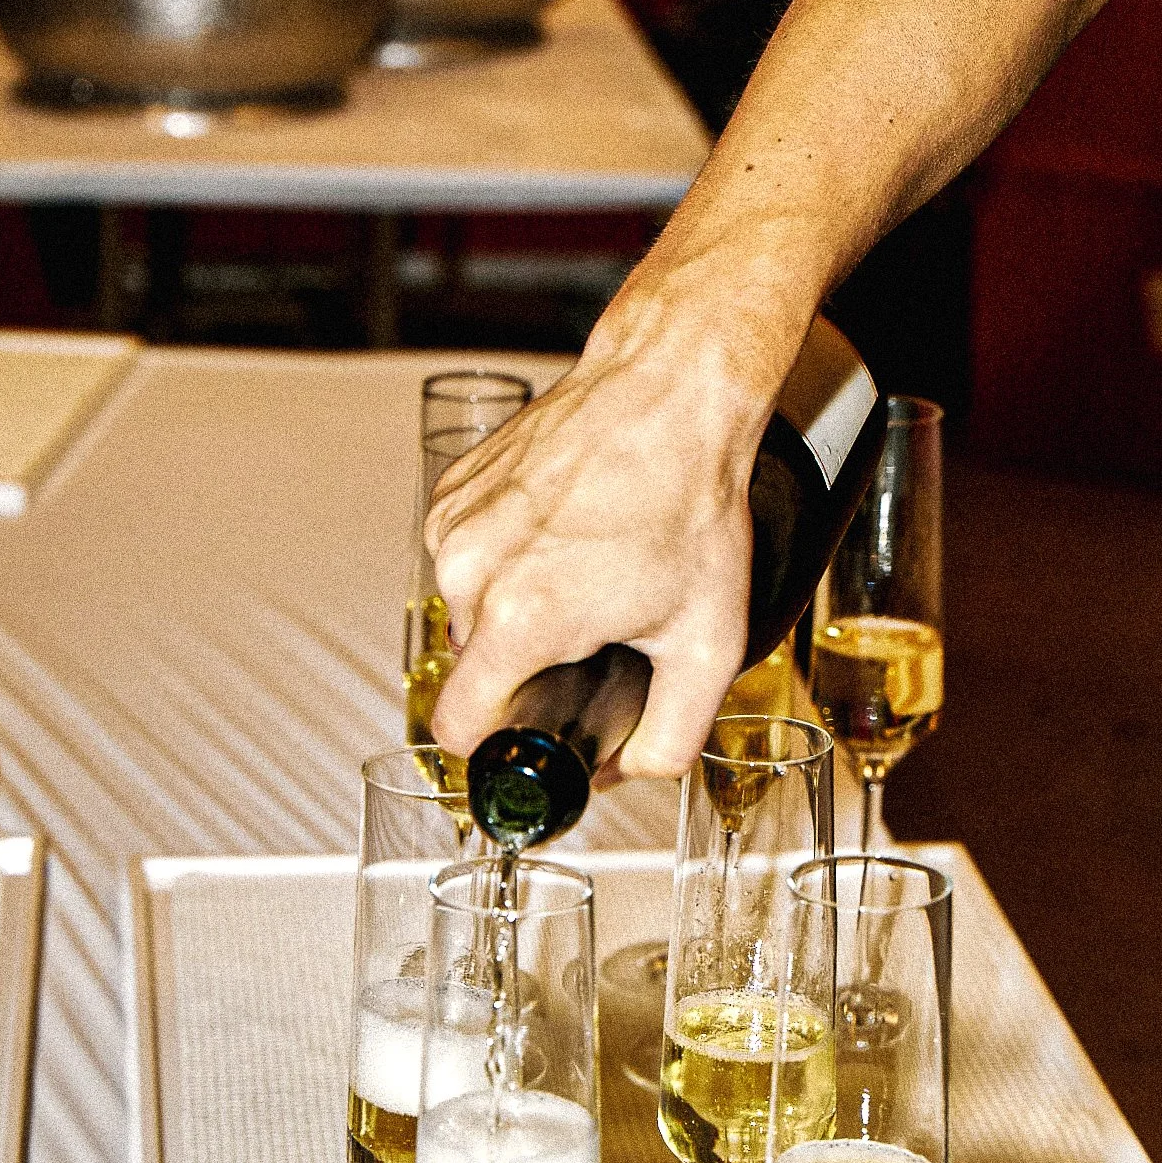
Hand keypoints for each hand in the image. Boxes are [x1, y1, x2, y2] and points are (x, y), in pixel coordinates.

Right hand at [424, 318, 772, 779]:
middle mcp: (470, 570)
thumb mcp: (708, 642)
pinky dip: (504, 557)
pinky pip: (463, 557)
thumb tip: (629, 770)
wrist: (669, 392)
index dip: (496, 743)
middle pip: (473, 667)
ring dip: (513, 605)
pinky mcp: (453, 489)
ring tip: (579, 567)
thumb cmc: (689, 500)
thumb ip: (671, 735)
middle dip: (524, 663)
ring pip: (466, 609)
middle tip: (590, 625)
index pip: (456, 728)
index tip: (528, 729)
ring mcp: (454, 524)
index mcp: (522, 619)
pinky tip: (558, 532)